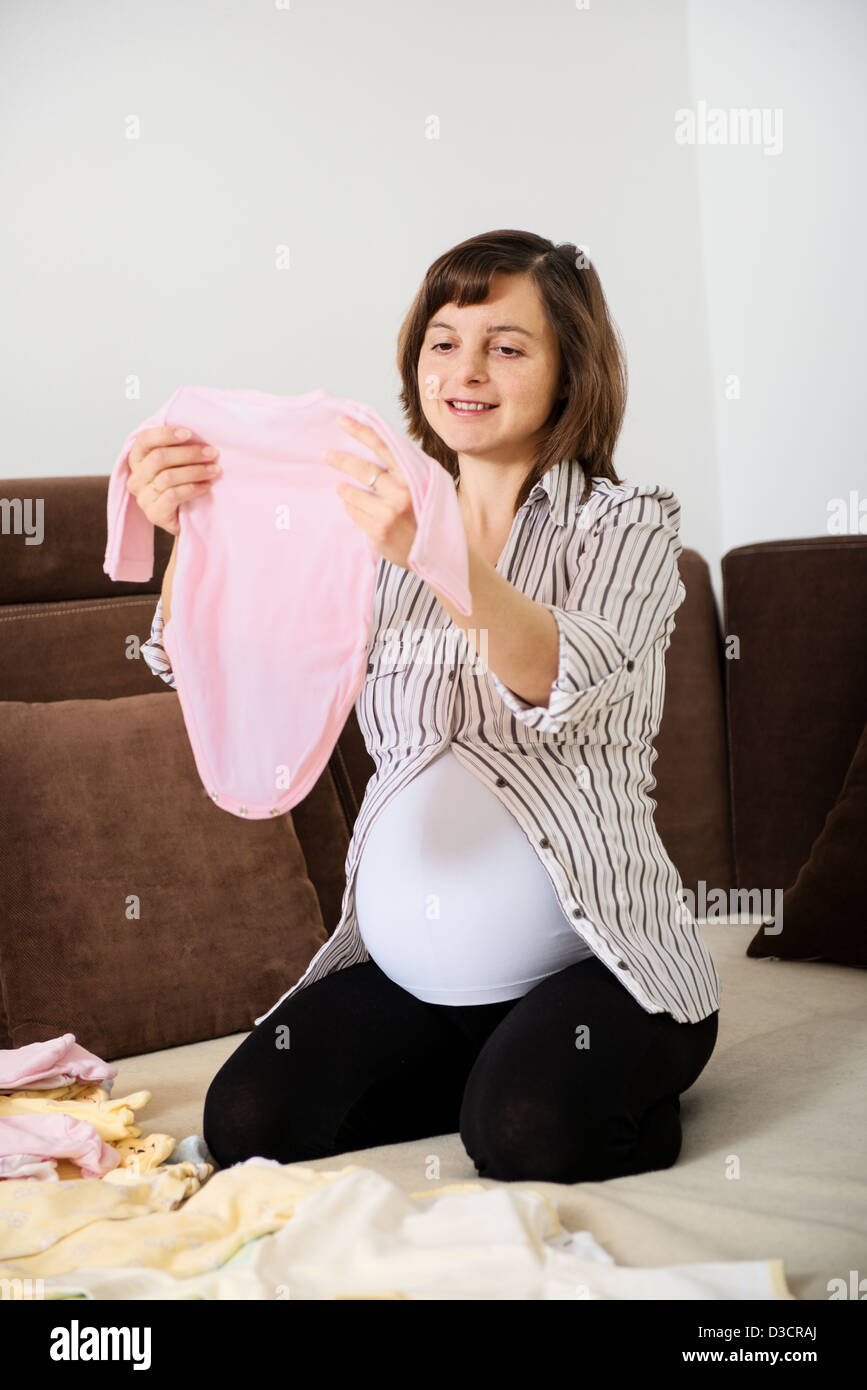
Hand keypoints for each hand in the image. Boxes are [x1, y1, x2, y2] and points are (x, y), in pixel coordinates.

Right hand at [126, 426, 221, 535]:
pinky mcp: (153, 514)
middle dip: (189, 453)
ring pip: (168, 477)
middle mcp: (136, 478)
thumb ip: (179, 447)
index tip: (189, 433)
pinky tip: (206, 486)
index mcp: (138, 459)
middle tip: (212, 452)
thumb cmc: (181, 484)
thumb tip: (200, 428)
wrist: (184, 519)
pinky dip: (193, 489)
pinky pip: (173, 496)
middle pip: (159, 458)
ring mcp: (142, 497)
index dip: (166, 434)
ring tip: (214, 470)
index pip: (145, 440)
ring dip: (195, 471)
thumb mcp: (177, 463)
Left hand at [322, 414, 417, 568]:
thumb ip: (402, 468)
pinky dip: (352, 509)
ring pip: (354, 494)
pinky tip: (358, 509)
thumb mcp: (424, 485)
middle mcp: (401, 493)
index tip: (342, 420)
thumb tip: (373, 448)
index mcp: (413, 476)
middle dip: (342, 460)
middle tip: (326, 455)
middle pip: (364, 470)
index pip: (383, 447)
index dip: (361, 432)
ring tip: (341, 488)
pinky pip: (354, 514)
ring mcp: (389, 514)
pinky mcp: (378, 532)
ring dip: (345, 490)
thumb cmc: (426, 514)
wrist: (435, 553)